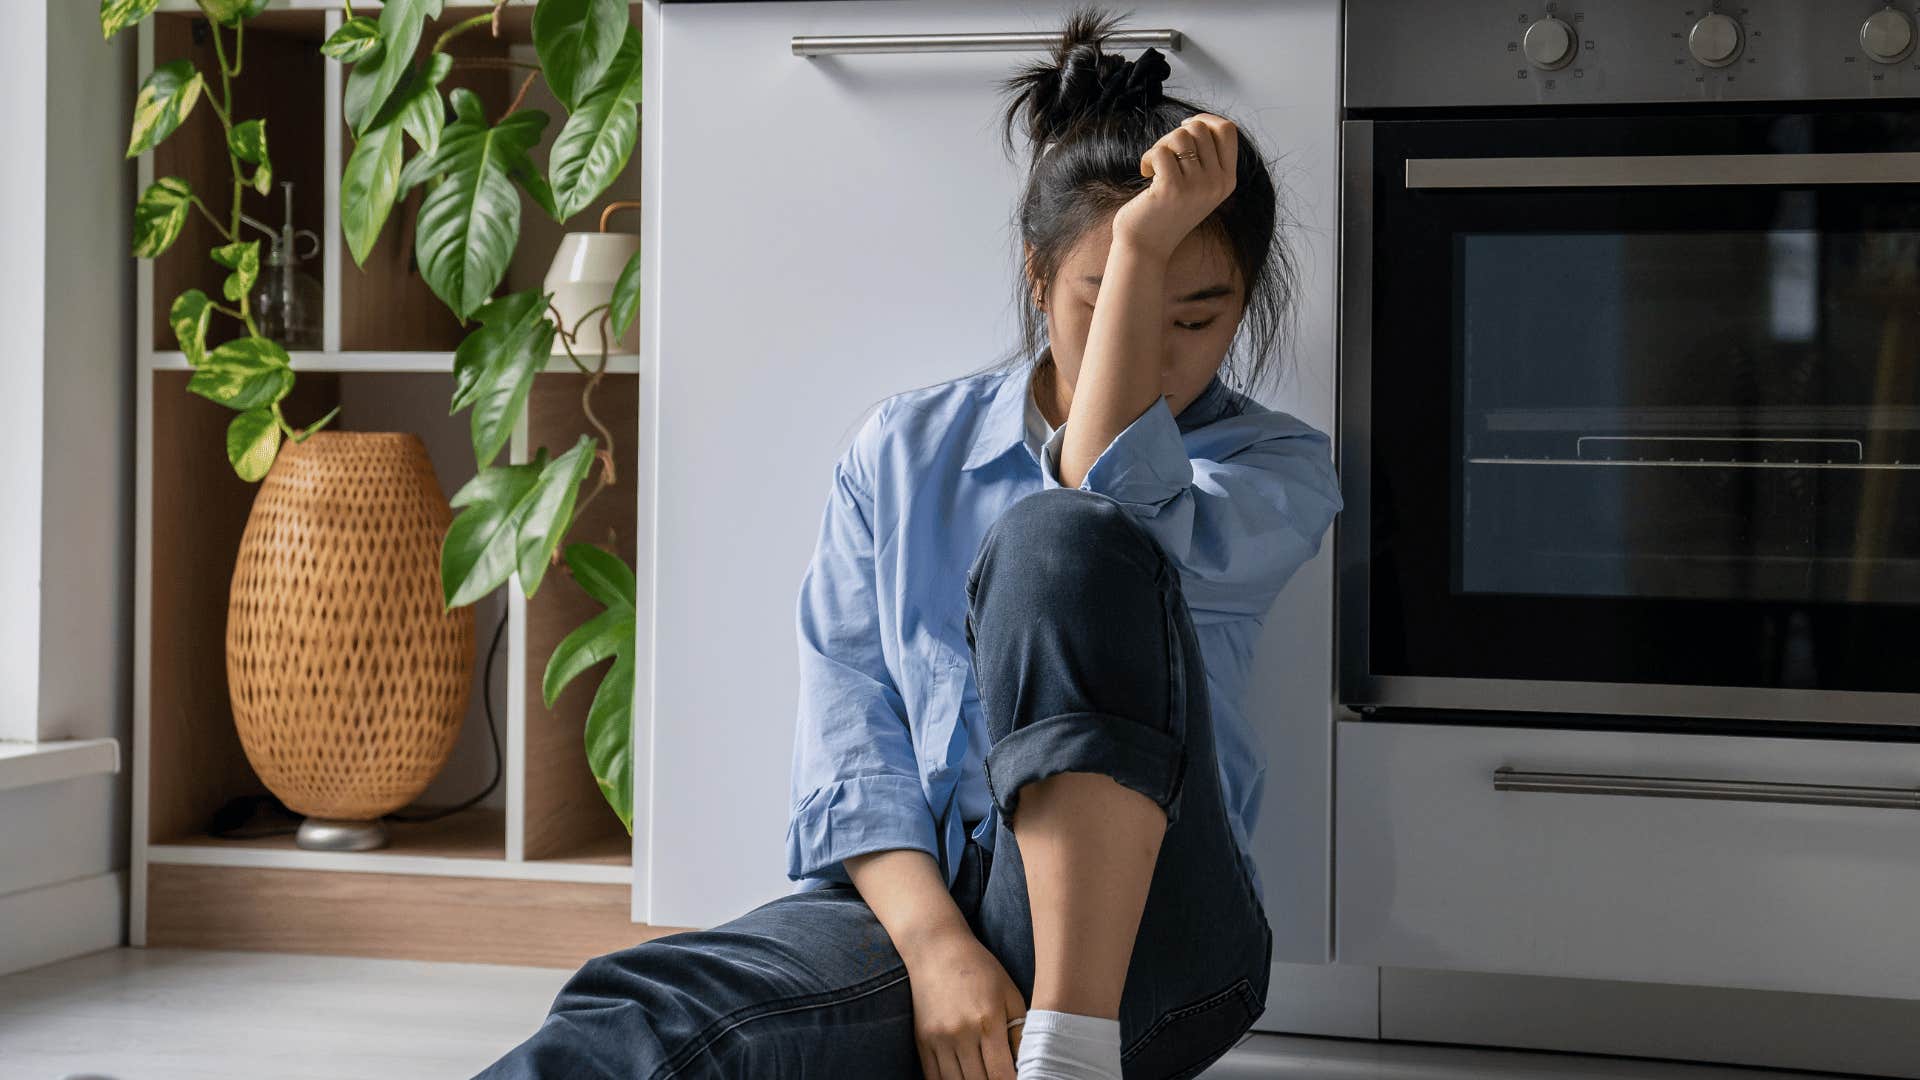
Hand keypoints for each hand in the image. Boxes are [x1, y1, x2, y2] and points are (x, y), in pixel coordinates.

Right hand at [902, 924, 1027, 1079]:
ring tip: (984, 1078)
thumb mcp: (1010, 995)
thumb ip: (1021, 1032)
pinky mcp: (922, 1041)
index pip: (1001, 1074)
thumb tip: (1028, 1065)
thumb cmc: (980, 970)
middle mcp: (960, 1033)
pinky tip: (964, 1078)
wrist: (936, 949)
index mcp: (988, 1020)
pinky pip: (933, 1078)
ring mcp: (938, 1039)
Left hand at [1110, 113, 1238, 262]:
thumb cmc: (1166, 210)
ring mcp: (1197, 187)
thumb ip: (1205, 158)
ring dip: (1161, 145)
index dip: (1205, 119)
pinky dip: (1148, 158)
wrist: (1147, 245)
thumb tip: (1197, 121)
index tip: (1184, 127)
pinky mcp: (1172, 189)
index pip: (1228, 130)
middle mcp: (1217, 183)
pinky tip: (1146, 174)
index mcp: (1227, 180)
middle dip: (1175, 135)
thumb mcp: (1197, 185)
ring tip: (1155, 166)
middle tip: (1163, 156)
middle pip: (1200, 128)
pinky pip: (1160, 152)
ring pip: (1180, 136)